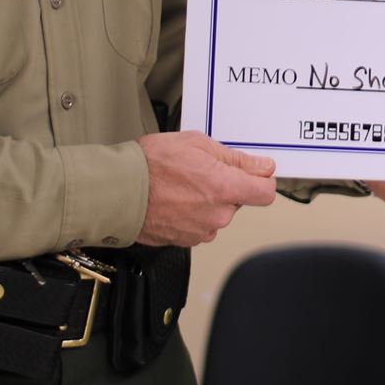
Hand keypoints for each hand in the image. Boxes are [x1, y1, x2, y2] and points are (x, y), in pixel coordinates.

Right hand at [136, 132, 277, 245]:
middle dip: (226, 187)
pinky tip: (173, 200)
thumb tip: (261, 166)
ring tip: (181, 186)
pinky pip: (199, 225)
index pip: (266, 193)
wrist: (118, 191)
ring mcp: (201, 230)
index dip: (262, 180)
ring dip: (207, 202)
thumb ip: (235, 158)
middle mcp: (218, 215)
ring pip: (217, 214)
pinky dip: (191, 214)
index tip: (255, 173)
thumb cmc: (150, 164)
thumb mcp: (196, 144)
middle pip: (238, 201)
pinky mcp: (185, 241)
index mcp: (226, 188)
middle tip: (200, 171)